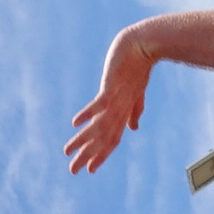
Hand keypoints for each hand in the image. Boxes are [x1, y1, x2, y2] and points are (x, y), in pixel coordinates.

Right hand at [66, 28, 155, 173]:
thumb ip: (135, 110)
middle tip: (72, 170)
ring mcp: (117, 98)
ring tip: (67, 150)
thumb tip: (133, 129)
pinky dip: (88, 113)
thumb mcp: (137, 92)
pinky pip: (99, 102)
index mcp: (124, 111)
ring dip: (82, 139)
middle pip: (104, 137)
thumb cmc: (140, 66)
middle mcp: (120, 108)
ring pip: (99, 124)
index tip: (90, 170)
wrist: (147, 44)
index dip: (102, 155)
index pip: (113, 139)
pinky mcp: (112, 85)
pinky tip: (75, 122)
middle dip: (87, 154)